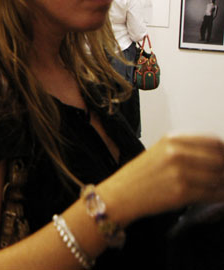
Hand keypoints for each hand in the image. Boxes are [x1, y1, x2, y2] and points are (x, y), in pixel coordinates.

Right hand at [100, 135, 223, 225]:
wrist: (120, 195)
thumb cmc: (139, 175)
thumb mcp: (160, 151)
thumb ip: (186, 149)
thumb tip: (218, 155)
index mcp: (172, 139)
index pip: (214, 141)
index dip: (223, 152)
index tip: (223, 159)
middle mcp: (177, 153)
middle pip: (220, 158)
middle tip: (221, 175)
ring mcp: (180, 172)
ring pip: (220, 177)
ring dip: (222, 183)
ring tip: (217, 186)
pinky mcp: (183, 192)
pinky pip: (214, 194)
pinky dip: (219, 196)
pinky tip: (214, 195)